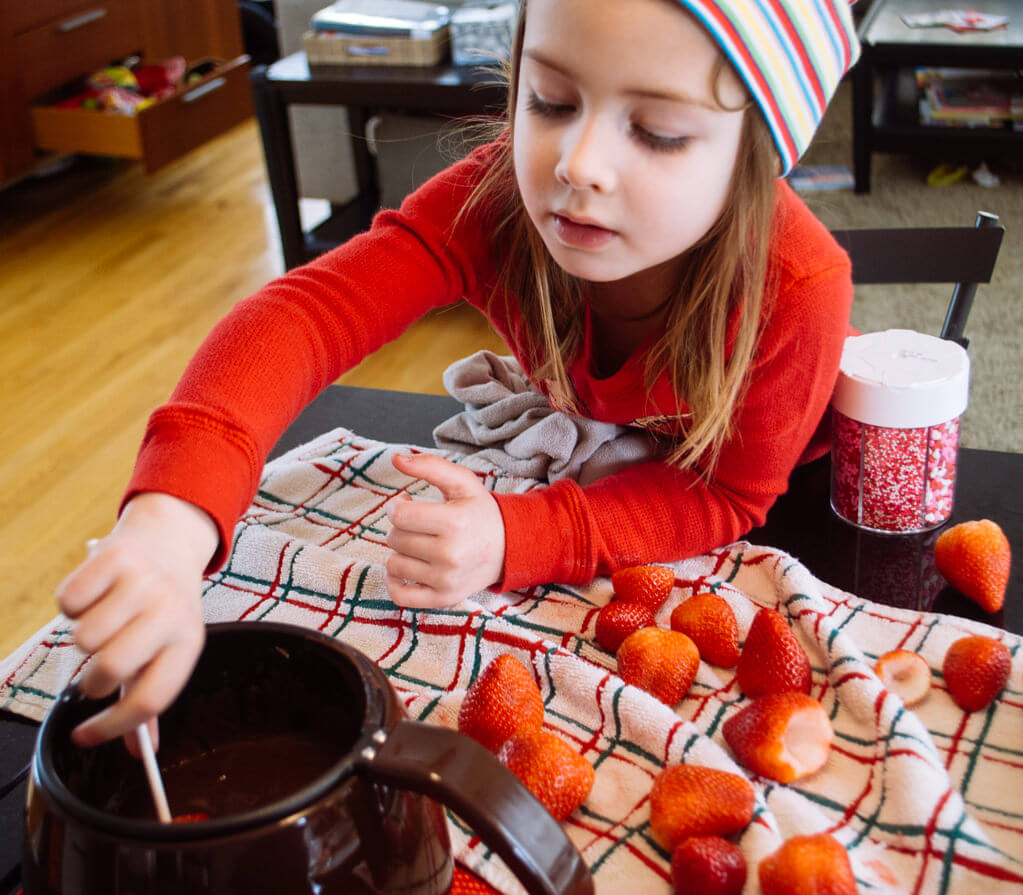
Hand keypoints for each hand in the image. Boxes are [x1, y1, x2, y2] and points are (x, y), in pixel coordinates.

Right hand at [55, 492, 217, 748]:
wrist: (170, 541)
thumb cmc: (162, 607)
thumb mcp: (169, 649)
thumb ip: (148, 699)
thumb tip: (142, 754)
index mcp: (189, 642)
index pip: (152, 700)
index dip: (114, 728)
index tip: (83, 737)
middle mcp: (170, 612)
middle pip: (111, 670)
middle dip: (93, 680)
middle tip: (98, 668)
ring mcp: (143, 583)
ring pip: (83, 638)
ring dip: (84, 635)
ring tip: (105, 620)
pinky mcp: (114, 559)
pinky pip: (67, 602)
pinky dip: (72, 604)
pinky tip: (96, 594)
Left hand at [385, 453, 504, 607]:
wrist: (509, 548)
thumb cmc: (480, 512)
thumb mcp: (462, 482)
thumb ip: (430, 465)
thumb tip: (395, 458)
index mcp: (455, 522)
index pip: (400, 515)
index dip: (396, 506)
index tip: (406, 504)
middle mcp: (451, 554)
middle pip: (395, 539)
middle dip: (401, 527)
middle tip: (419, 524)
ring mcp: (446, 580)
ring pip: (394, 564)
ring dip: (400, 552)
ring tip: (419, 543)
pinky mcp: (443, 599)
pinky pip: (400, 596)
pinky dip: (395, 581)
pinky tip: (405, 568)